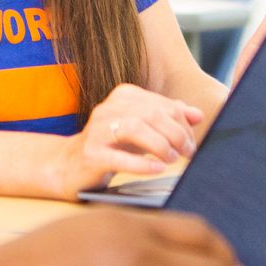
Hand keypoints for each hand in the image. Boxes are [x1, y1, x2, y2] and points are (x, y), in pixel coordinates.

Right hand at [51, 82, 202, 196]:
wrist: (69, 166)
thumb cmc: (112, 147)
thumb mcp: (142, 129)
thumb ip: (168, 118)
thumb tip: (197, 115)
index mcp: (123, 96)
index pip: (161, 104)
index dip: (182, 123)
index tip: (192, 142)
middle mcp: (108, 108)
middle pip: (151, 114)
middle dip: (176, 133)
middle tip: (188, 152)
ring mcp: (97, 130)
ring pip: (134, 128)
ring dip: (160, 144)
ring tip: (173, 159)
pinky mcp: (90, 154)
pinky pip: (119, 157)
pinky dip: (142, 163)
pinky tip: (158, 168)